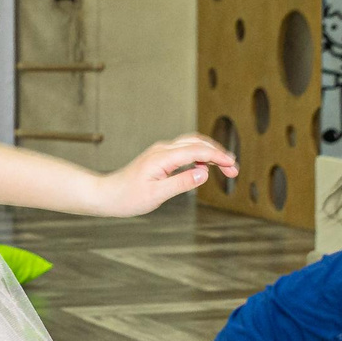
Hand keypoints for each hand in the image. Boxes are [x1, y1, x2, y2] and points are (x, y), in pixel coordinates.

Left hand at [97, 135, 238, 215]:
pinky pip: (184, 150)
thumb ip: (182, 183)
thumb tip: (204, 173)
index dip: (218, 157)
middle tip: (233, 169)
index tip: (233, 166)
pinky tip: (204, 168)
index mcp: (163, 157)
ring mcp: (161, 152)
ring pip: (192, 144)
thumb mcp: (157, 195)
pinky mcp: (160, 157)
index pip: (197, 151)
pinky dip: (199, 156)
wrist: (107, 194)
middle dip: (218, 154)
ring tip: (224, 167)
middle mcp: (163, 150)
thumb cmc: (128, 197)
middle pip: (197, 143)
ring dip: (210, 153)